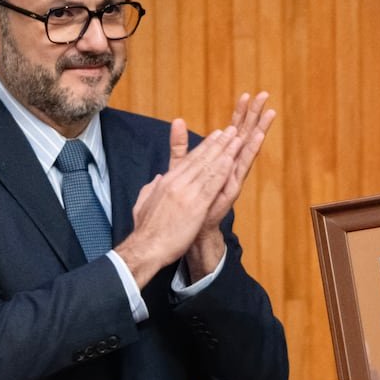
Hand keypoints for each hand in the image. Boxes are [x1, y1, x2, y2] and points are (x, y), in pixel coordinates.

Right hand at [115, 121, 240, 286]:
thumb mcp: (143, 202)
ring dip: (224, 152)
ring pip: (209, 167)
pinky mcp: (196, 206)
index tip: (215, 137)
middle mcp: (176, 183)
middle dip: (217, 143)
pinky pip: (212, 185)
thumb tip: (158, 179)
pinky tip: (232, 161)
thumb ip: (151, 188)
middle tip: (230, 131)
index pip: (188, 160)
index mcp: (166, 182)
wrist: (145, 247)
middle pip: (201, 159)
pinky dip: (222, 171)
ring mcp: (187, 193)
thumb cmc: (145, 230)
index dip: (204, 147)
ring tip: (236, 139)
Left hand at [186, 92, 276, 278]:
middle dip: (253, 115)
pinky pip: (243, 166)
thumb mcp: (181, 166)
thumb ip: (180, 144)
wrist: (190, 229)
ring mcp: (233, 176)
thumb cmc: (188, 200)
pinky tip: (257, 137)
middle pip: (244, 134)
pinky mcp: (232, 187)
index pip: (231, 131)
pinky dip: (250, 151)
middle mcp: (230, 166)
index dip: (239, 113)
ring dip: (259, 129)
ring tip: (269, 112)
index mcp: (220, 159)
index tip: (246, 94)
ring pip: (247, 147)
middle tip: (264, 95)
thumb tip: (176, 121)